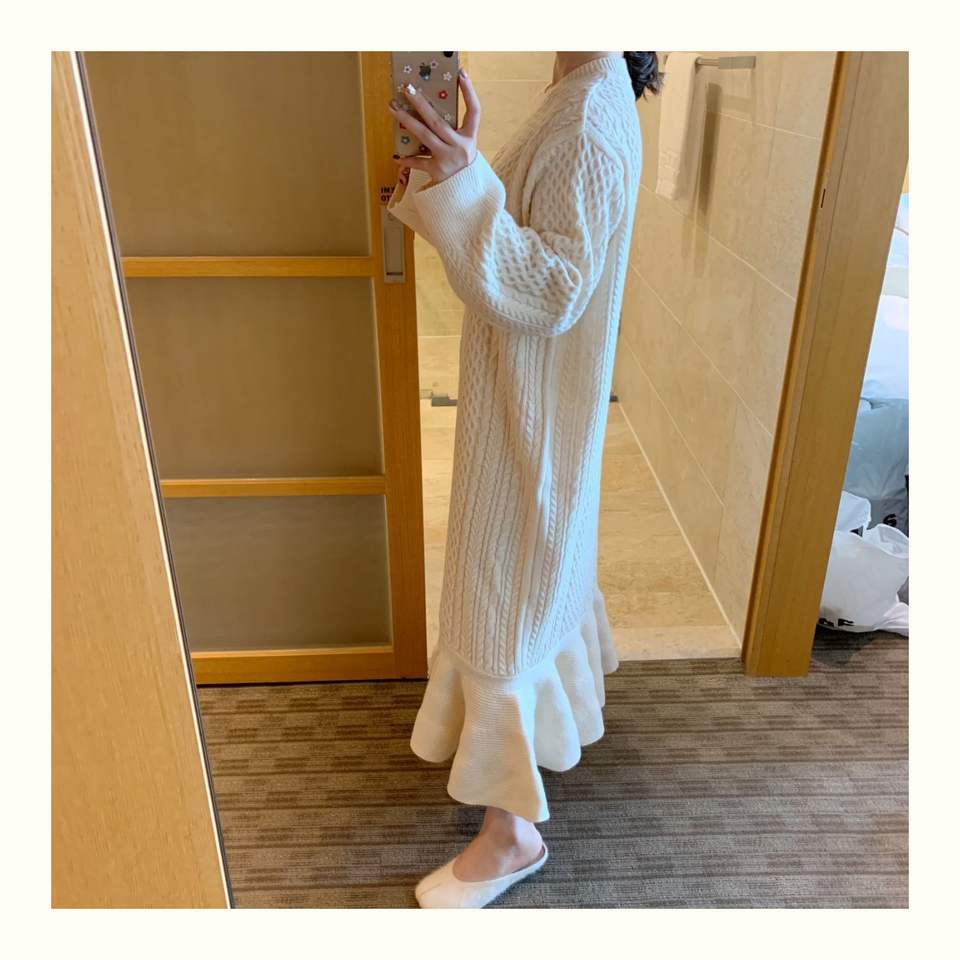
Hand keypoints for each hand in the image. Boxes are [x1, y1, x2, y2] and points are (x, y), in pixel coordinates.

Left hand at [388, 68, 480, 184]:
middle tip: (407, 88)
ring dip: (408, 121)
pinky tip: (396, 156)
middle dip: (421, 103)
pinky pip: (418, 162)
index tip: (462, 73)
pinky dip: (407, 160)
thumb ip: (454, 129)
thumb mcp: (464, 145)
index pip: (474, 111)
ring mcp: (448, 158)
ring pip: (425, 136)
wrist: (467, 193)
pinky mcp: (437, 171)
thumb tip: (430, 107)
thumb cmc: (462, 163)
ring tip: (394, 108)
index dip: (469, 92)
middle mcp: (460, 146)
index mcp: (470, 137)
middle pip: (438, 121)